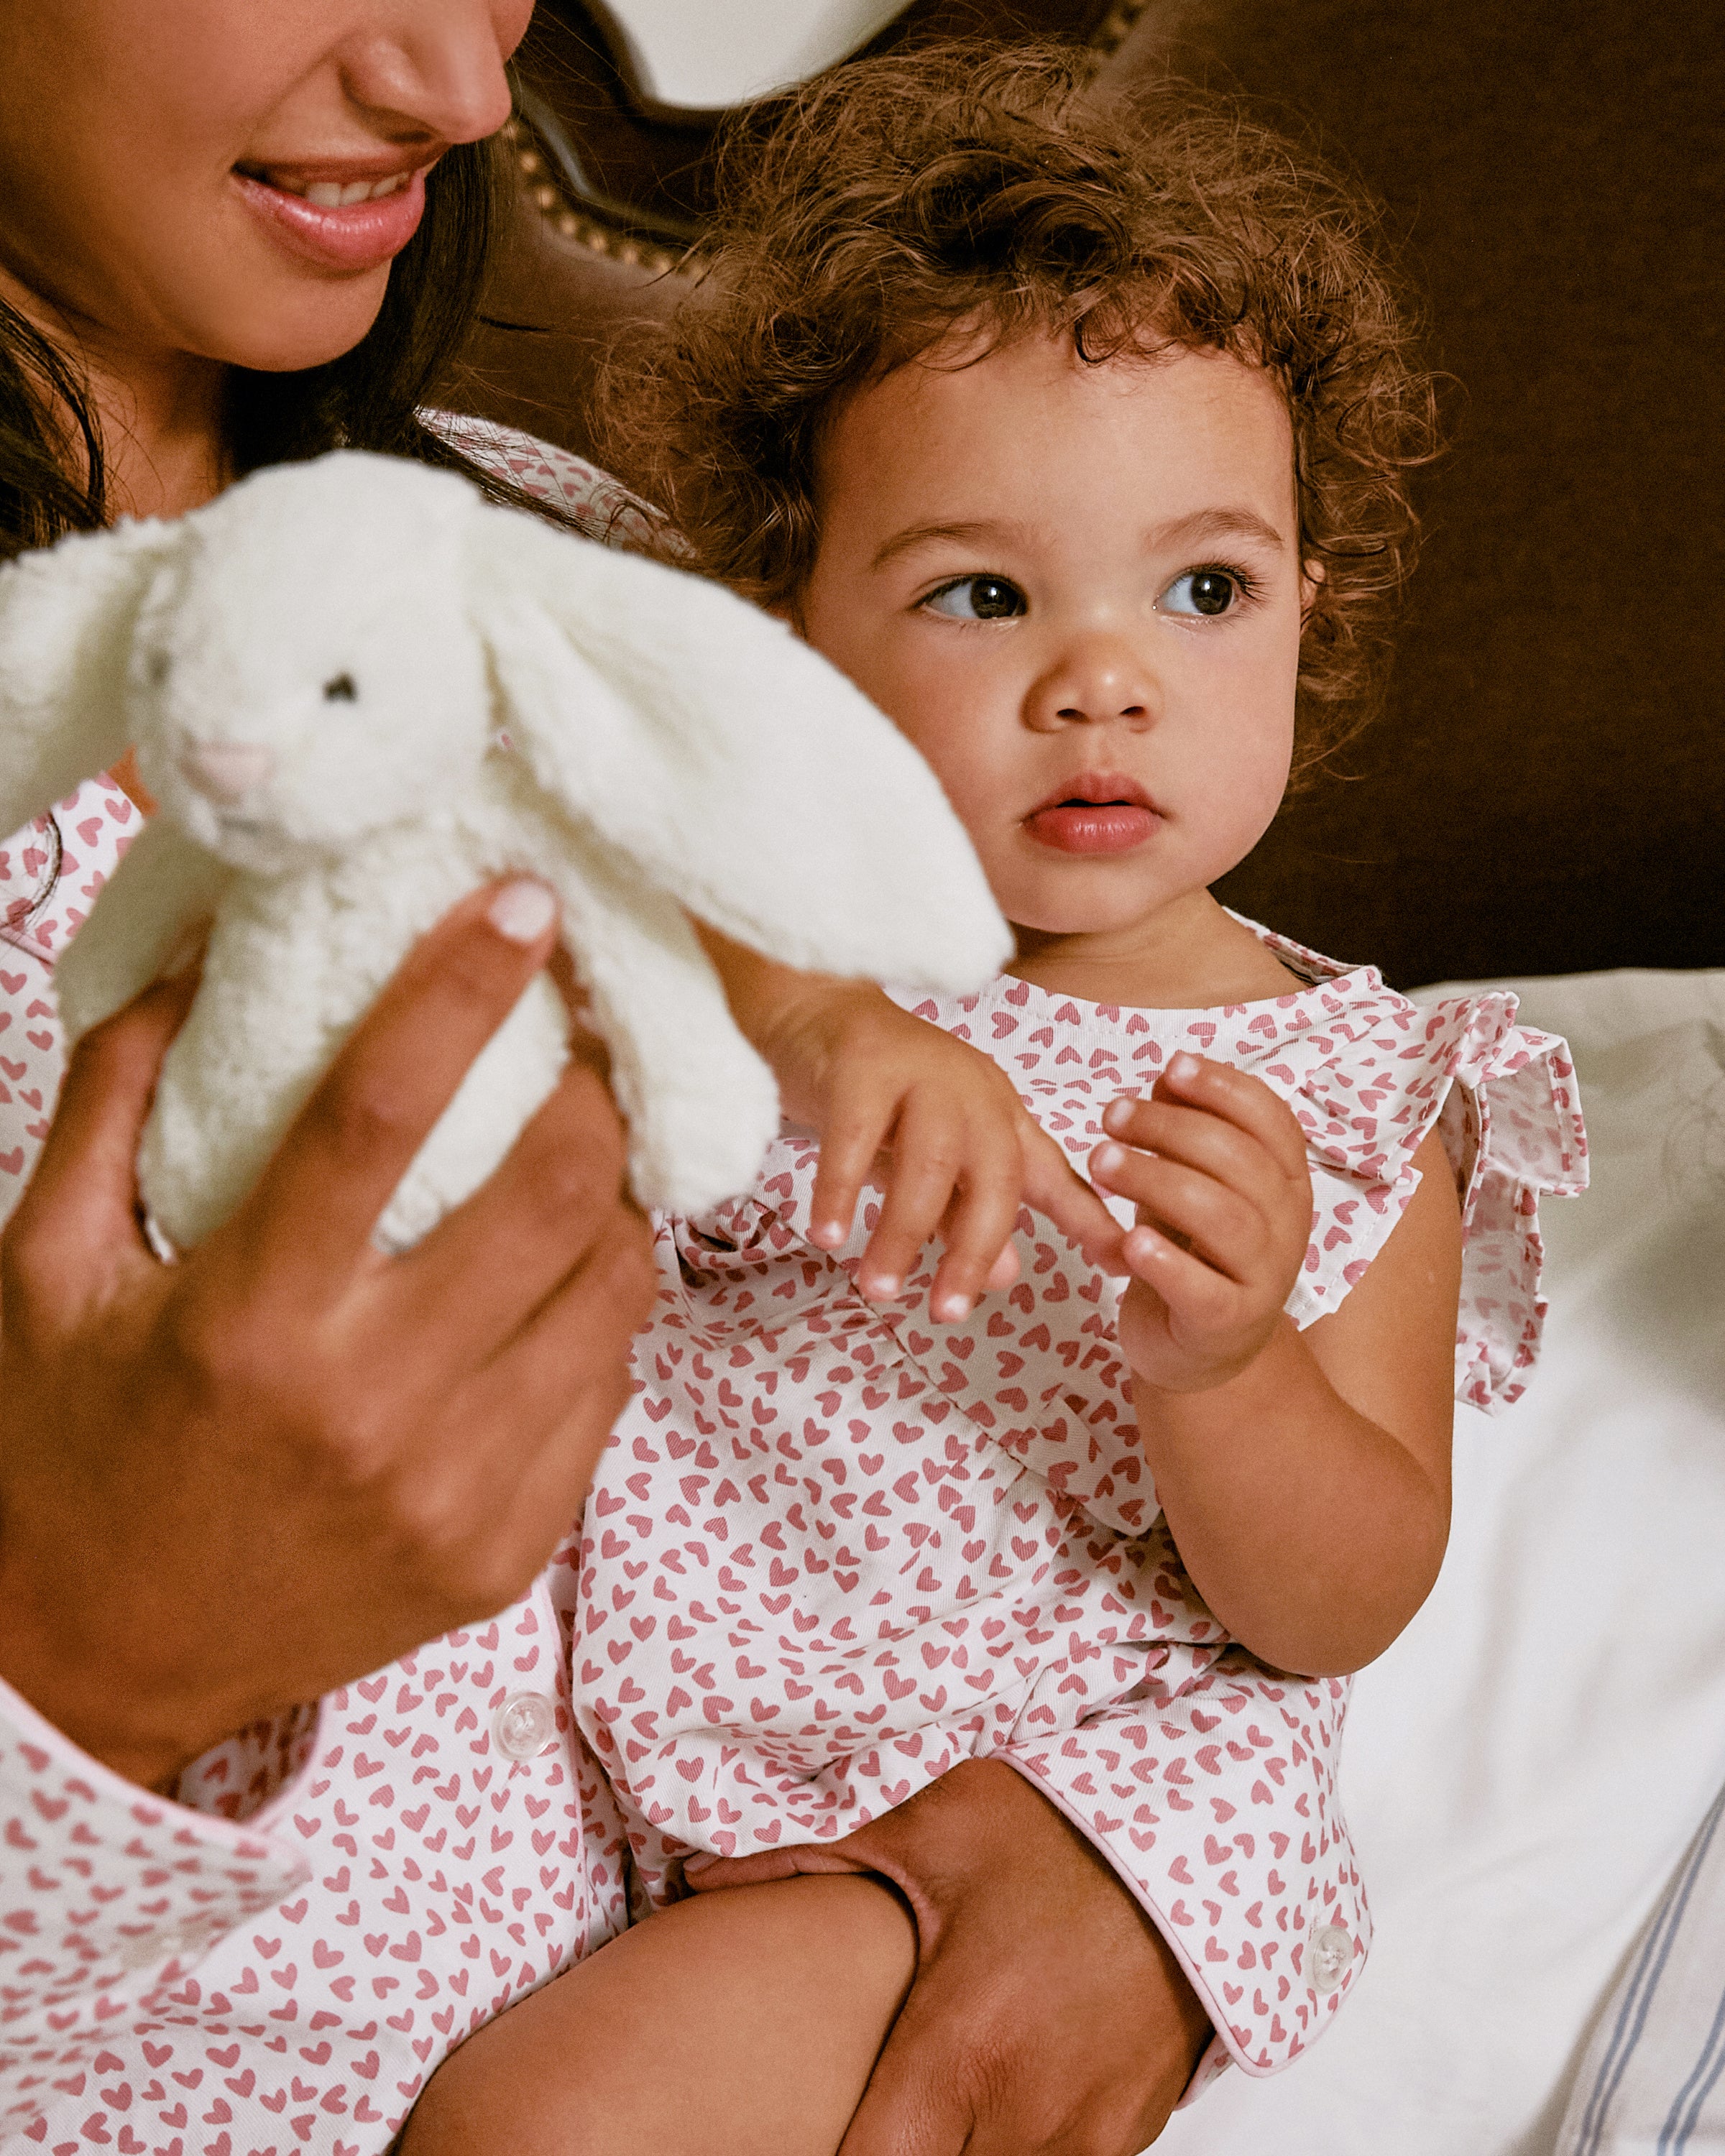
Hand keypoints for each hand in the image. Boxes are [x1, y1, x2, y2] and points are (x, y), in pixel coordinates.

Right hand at [0, 881, 653, 1791]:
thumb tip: (190, 951)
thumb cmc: (65, 1452)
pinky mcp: (505, 1552)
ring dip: (620, 1200)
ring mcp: (455, 1492)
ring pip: (612, 1294)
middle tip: (594, 1037)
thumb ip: (116, 1100)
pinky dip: (601, 1317)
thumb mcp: (47, 1271)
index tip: (523, 905)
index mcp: (251, 1321)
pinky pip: (606, 1395)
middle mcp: (371, 1407)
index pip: (381, 1111)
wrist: (97, 1670)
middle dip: (599, 1090)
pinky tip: (561, 1279)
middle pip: (552, 1197)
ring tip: (591, 1151)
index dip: (461, 989)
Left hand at [682, 1758, 1211, 2154]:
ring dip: (958, 2150)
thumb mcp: (930, 1827)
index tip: (798, 2133)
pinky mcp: (1132, 2134)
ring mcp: (1092, 2137)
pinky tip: (990, 2099)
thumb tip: (697, 1879)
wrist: (1201, 1828)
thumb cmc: (1065, 1825)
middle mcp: (1032, 2116)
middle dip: (893, 2150)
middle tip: (869, 2111)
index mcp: (964, 2053)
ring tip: (926, 2104)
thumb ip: (807, 1860)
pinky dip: (1017, 2148)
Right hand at [761, 975, 1121, 1322]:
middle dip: (974, 1249)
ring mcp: (921, 1073)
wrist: (813, 1012)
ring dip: (904, 1231)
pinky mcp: (863, 1064)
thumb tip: (1007, 1275)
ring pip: (930, 1162)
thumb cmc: (876, 1097)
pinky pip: (854, 1136)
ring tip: (879, 1288)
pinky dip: (841, 1189)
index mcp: (998, 1114)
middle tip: (947, 1312)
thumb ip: (963, 1214)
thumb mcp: (925, 1161)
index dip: (1089, 1217)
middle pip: (997, 1176)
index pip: (1051, 1173)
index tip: (1121, 1262)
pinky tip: (828, 1234)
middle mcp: (973, 1092)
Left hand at [1089, 1051, 1313, 1392]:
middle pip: (1241, 1162)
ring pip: (1224, 1218)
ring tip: (1102, 1163)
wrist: (1200, 1347)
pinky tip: (1129, 1241)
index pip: (1273, 1121)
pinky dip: (1168, 1263)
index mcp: (1285, 1181)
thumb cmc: (1194, 1249)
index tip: (1170, 1067)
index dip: (1225, 1088)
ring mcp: (1263, 1277)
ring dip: (1158, 1181)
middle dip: (1172, 1128)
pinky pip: (1205, 1290)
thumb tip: (1168, 1075)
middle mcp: (1287, 1225)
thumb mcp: (1193, 1182)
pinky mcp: (1228, 1323)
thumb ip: (1187, 1133)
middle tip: (1111, 1117)